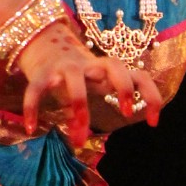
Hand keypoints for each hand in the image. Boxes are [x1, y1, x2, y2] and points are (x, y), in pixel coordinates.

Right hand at [14, 20, 162, 144]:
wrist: (40, 41)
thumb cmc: (71, 74)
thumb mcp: (83, 92)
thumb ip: (82, 119)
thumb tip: (78, 143)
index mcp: (106, 71)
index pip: (137, 76)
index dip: (150, 95)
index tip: (154, 122)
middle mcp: (90, 66)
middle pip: (114, 65)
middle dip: (123, 86)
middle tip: (128, 112)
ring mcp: (65, 67)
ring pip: (75, 78)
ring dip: (79, 102)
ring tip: (79, 130)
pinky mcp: (42, 72)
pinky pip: (37, 89)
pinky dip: (33, 107)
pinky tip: (31, 127)